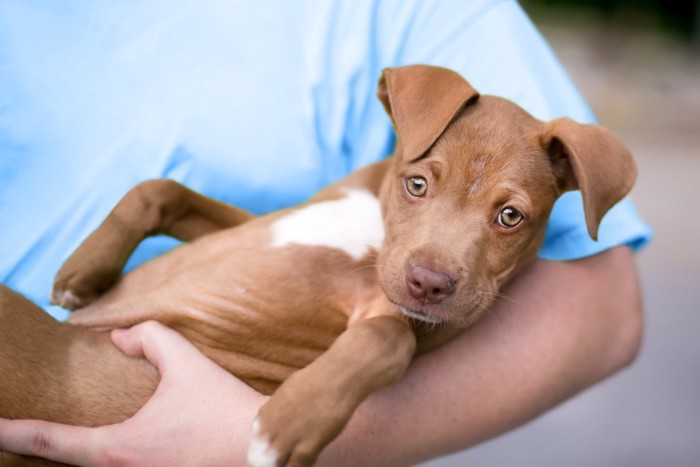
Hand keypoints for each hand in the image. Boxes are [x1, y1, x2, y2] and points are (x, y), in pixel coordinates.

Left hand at [0, 321, 266, 465]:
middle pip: (66, 463)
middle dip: (39, 445)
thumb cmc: (222, 411)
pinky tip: (113, 440)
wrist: (262, 450)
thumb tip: (120, 339)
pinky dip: (106, 456)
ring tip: (62, 433)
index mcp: (117, 448)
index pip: (48, 441)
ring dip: (76, 451)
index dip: (11, 432)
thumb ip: (148, 338)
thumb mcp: (185, 362)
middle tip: (19, 428)